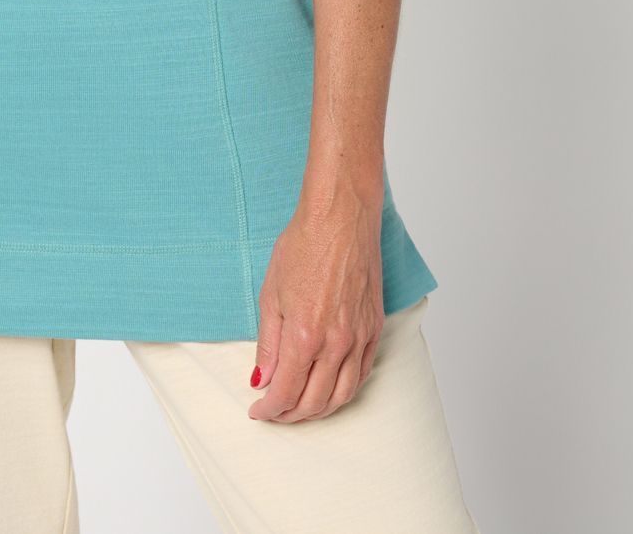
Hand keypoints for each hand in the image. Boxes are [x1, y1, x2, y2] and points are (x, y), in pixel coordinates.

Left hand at [247, 190, 384, 422]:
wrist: (341, 217)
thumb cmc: (303, 245)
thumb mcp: (270, 292)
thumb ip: (267, 343)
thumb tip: (261, 379)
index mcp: (304, 335)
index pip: (286, 392)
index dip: (269, 410)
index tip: (257, 411)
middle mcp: (335, 343)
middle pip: (315, 401)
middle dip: (291, 415)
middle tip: (274, 412)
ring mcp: (359, 337)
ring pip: (342, 395)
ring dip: (319, 410)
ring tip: (299, 408)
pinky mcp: (375, 328)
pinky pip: (362, 374)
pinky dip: (344, 390)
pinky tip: (330, 389)